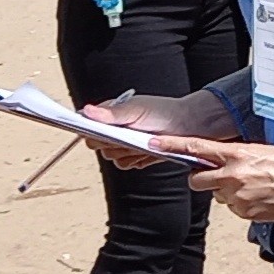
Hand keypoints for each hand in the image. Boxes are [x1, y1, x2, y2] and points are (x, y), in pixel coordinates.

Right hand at [81, 88, 234, 170]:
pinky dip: (134, 160)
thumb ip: (111, 113)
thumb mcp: (136, 109)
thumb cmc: (163, 111)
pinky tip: (146, 151)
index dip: (89, 130)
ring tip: (141, 141)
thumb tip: (87, 111)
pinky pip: (125, 164)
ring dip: (125, 152)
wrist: (187, 125)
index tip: (99, 133)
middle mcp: (113, 130)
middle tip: (128, 135)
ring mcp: (123, 144)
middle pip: (97, 145)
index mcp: (109, 114)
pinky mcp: (133, 156)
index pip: (86, 125)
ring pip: (111, 156)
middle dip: (112, 143)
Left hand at [155, 138, 273, 221]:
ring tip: (254, 186)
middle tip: (221, 176)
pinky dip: (242, 205)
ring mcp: (238, 197)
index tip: (153, 142)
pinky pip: (233, 210)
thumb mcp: (258, 151)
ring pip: (217, 197)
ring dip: (228, 192)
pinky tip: (260, 197)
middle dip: (204, 179)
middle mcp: (232, 176)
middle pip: (197, 181)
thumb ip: (232, 157)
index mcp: (236, 155)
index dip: (171, 145)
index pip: (196, 148)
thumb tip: (214, 163)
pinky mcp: (245, 214)